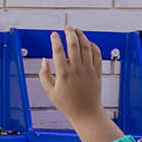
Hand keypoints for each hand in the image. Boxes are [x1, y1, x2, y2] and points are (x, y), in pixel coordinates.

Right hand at [38, 26, 121, 141]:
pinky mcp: (97, 71)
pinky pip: (97, 54)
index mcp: (63, 74)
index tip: (53, 35)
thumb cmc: (67, 105)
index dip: (55, 40)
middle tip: (66, 27)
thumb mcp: (50, 92)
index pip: (58, 51)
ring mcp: (89, 69)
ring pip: (86, 46)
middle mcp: (77, 69)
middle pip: (73, 44)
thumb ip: (44, 75)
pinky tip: (88, 42)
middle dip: (69, 33)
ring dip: (81, 36)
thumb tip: (43, 61)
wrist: (86, 113)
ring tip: (77, 30)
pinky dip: (93, 45)